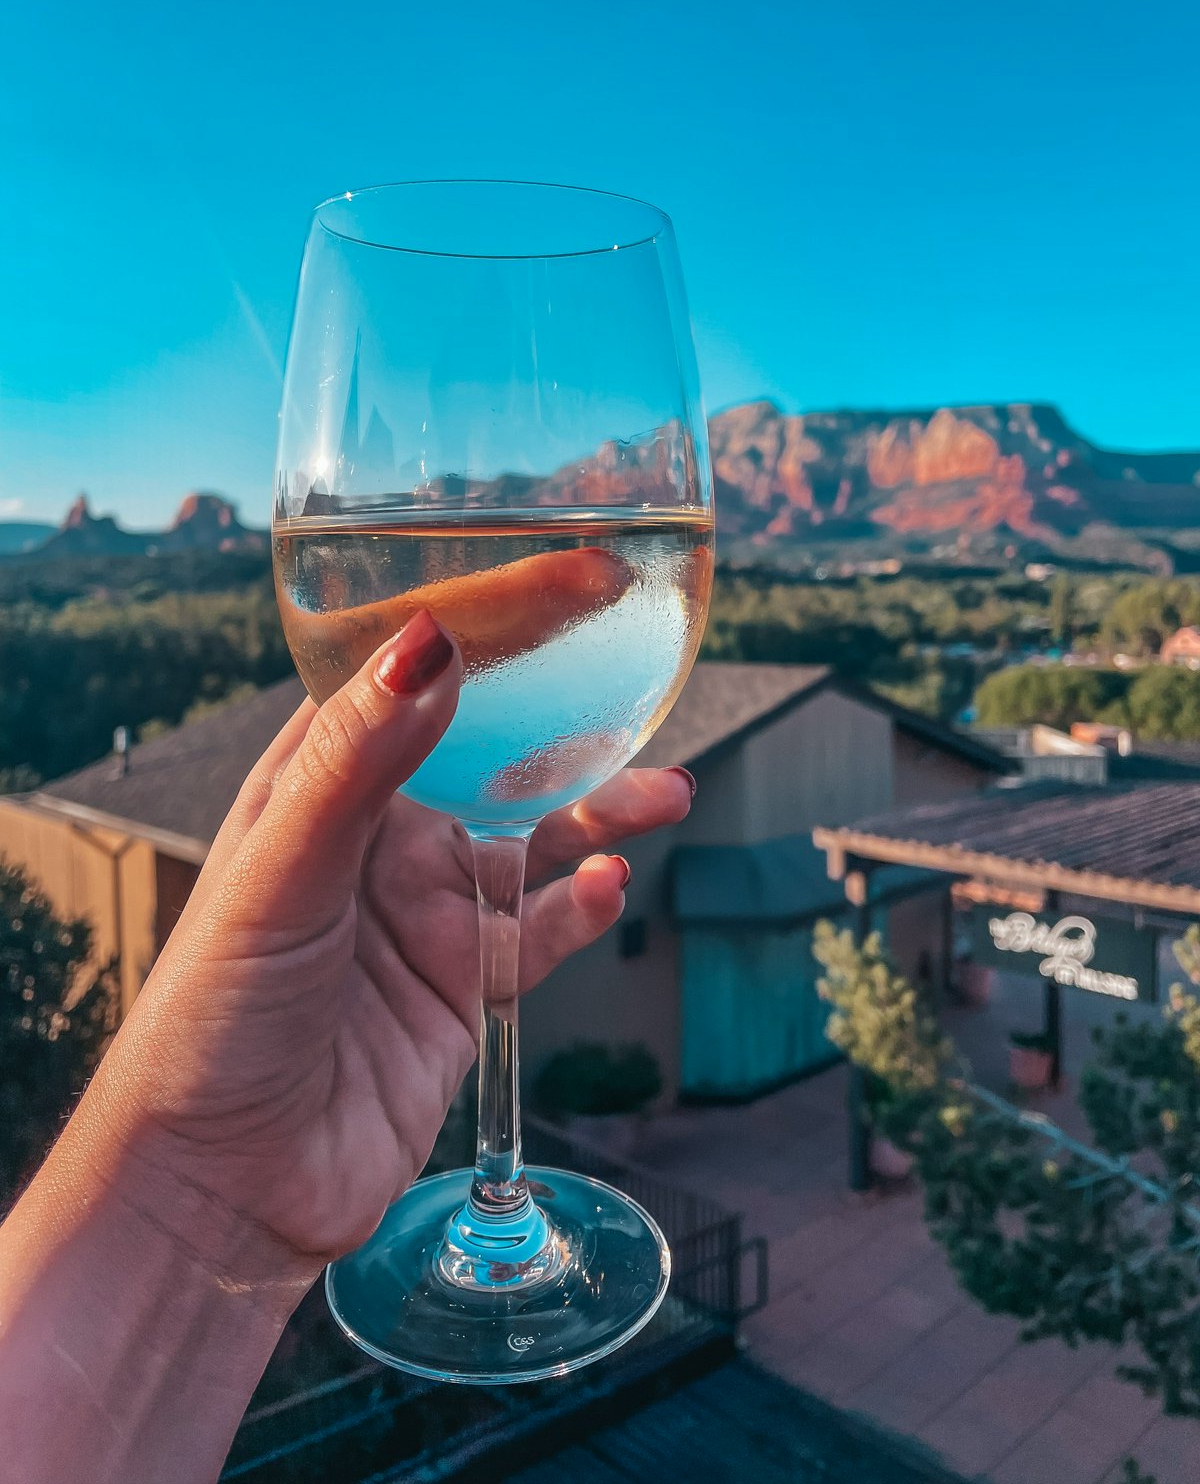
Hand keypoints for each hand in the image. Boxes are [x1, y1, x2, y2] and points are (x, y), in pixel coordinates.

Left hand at [98, 611, 692, 1273]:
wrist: (224, 1189)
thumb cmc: (213, 1020)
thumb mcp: (279, 875)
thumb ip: (357, 763)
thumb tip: (432, 644)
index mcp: (323, 778)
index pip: (421, 665)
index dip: (501, 611)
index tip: (582, 572)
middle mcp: (383, 828)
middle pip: (498, 739)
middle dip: (570, 699)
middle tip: (644, 652)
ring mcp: (429, 904)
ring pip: (541, 831)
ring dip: (603, 807)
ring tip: (666, 791)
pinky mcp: (467, 981)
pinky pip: (546, 927)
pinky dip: (584, 905)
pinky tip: (610, 891)